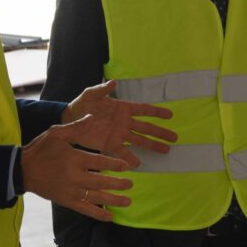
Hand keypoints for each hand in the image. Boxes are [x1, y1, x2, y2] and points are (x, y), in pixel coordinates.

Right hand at [21, 123, 133, 220]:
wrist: (23, 170)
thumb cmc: (41, 149)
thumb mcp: (56, 133)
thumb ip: (76, 127)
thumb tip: (93, 116)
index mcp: (74, 158)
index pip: (99, 162)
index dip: (114, 164)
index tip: (126, 166)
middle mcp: (74, 176)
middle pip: (101, 181)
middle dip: (118, 184)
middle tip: (130, 184)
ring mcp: (71, 191)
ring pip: (96, 197)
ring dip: (113, 200)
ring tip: (128, 201)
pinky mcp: (66, 201)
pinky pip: (85, 209)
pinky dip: (98, 214)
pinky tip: (110, 217)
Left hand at [62, 80, 176, 166]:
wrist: (71, 119)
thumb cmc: (83, 104)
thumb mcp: (91, 94)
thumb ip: (102, 90)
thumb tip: (113, 82)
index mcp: (123, 108)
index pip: (144, 110)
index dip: (157, 112)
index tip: (170, 115)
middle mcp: (125, 122)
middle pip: (146, 128)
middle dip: (160, 132)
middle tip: (174, 138)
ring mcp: (119, 134)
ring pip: (140, 141)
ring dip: (152, 145)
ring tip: (166, 150)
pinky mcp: (110, 145)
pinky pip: (123, 152)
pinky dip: (130, 158)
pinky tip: (139, 163)